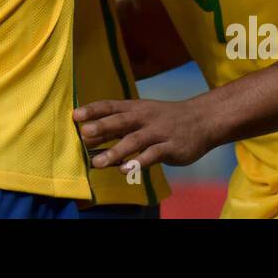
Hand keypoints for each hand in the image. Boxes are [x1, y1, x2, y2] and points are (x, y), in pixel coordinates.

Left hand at [73, 96, 213, 170]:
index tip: (75, 115)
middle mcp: (145, 118)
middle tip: (84, 135)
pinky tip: (125, 171)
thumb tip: (86, 135)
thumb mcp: (141, 116)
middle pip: (121, 121)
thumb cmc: (164, 119)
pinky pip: (153, 156)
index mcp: (135, 108)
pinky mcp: (171, 148)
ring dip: (116, 152)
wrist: (202, 119)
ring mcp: (158, 133)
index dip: (93, 110)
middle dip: (102, 127)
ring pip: (135, 141)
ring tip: (97, 163)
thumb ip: (116, 126)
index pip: (111, 106)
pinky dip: (139, 163)